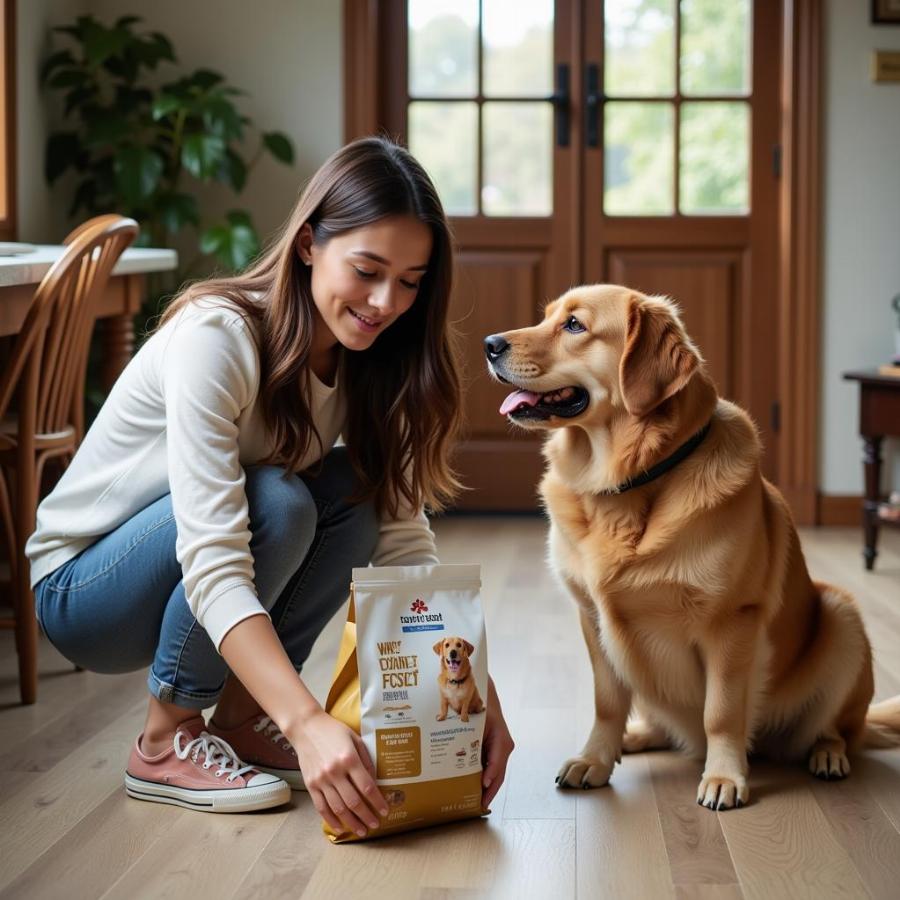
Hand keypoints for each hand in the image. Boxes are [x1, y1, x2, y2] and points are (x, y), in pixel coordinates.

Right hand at [290, 709, 388, 836]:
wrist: (306, 728)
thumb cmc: (334, 731)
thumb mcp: (355, 739)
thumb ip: (366, 760)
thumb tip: (374, 782)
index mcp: (349, 759)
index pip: (367, 787)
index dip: (377, 801)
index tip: (385, 811)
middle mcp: (335, 772)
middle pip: (354, 802)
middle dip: (367, 816)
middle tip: (375, 825)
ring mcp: (321, 780)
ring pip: (338, 808)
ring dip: (351, 822)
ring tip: (362, 830)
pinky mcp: (310, 785)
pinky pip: (321, 808)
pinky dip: (331, 820)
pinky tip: (340, 828)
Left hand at [481, 678, 514, 808]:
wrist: (484, 692)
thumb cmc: (482, 706)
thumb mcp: (478, 723)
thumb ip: (476, 742)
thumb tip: (479, 772)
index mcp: (503, 742)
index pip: (497, 769)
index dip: (489, 784)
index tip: (481, 796)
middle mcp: (504, 748)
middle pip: (496, 776)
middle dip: (485, 793)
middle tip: (473, 807)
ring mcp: (499, 750)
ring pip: (492, 774)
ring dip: (481, 787)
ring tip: (469, 801)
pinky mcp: (493, 750)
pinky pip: (488, 766)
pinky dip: (479, 777)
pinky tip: (467, 784)